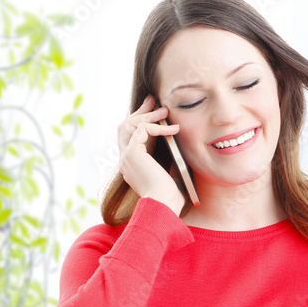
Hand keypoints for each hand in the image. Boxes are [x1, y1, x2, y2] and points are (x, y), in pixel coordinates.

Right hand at [117, 94, 185, 211]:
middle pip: (125, 127)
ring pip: (129, 125)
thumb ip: (172, 159)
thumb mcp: (172, 173)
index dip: (142, 122)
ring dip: (148, 115)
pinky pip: (141, 130)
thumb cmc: (171, 197)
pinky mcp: (132, 154)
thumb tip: (182, 144)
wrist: (164, 206)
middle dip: (140, 112)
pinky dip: (157, 127)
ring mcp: (126, 157)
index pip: (132, 137)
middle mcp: (125, 161)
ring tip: (165, 110)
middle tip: (153, 100)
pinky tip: (173, 129)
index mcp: (133, 165)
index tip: (154, 110)